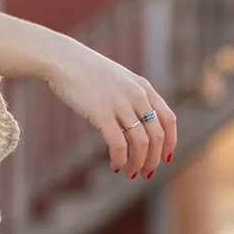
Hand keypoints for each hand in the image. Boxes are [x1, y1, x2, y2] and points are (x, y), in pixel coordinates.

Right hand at [42, 40, 176, 178]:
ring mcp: (120, 104)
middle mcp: (137, 96)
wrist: (63, 60)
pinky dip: (120, 159)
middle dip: (154, 159)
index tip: (165, 157)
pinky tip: (115, 166)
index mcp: (144, 88)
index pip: (169, 119)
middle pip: (156, 136)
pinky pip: (118, 143)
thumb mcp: (117, 80)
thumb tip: (133, 122)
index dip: (170, 142)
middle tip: (146, 173)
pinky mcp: (101, 113)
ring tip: (130, 173)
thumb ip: (130, 97)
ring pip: (140, 142)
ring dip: (138, 163)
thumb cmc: (85, 71)